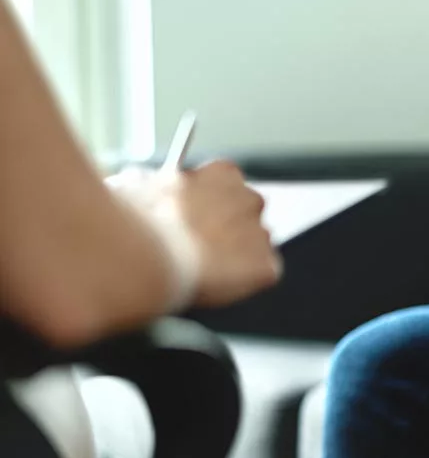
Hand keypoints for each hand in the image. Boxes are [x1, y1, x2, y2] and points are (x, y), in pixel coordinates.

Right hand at [108, 161, 280, 307]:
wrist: (149, 254)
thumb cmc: (136, 219)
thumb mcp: (134, 185)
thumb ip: (151, 184)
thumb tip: (143, 186)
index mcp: (223, 173)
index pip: (227, 188)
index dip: (209, 207)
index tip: (193, 221)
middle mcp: (250, 199)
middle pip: (246, 217)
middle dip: (227, 232)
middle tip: (198, 250)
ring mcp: (261, 235)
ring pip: (255, 248)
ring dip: (235, 258)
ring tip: (202, 270)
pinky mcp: (266, 268)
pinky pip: (259, 276)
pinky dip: (241, 283)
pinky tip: (215, 283)